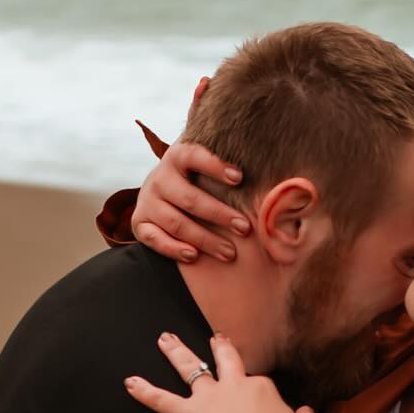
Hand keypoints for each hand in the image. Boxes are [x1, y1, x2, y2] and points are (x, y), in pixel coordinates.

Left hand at [125, 333, 319, 412]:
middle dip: (219, 346)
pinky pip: (162, 401)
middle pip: (225, 359)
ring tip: (165, 339)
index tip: (265, 411)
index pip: (259, 384)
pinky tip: (129, 383)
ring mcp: (209, 398)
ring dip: (176, 352)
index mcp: (262, 388)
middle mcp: (234, 385)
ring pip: (190, 368)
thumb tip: (305, 412)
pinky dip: (145, 392)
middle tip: (214, 337)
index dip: (261, 397)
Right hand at [131, 139, 252, 263]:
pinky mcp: (139, 223)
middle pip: (190, 199)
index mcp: (177, 157)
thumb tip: (273, 170)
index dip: (215, 166)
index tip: (240, 177)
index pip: (194, 156)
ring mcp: (147, 201)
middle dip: (219, 215)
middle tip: (245, 228)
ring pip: (176, 223)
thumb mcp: (205, 164)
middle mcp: (159, 178)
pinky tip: (194, 256)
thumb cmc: (196, 177)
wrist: (159, 187)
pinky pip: (154, 239)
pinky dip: (173, 249)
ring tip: (229, 253)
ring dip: (204, 239)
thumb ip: (227, 162)